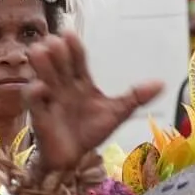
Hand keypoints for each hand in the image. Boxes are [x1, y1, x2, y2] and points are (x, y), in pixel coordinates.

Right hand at [24, 33, 163, 172]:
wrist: (75, 160)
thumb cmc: (91, 132)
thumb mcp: (117, 113)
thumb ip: (136, 97)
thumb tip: (161, 83)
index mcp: (81, 82)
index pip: (76, 59)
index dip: (73, 46)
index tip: (68, 34)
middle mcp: (63, 86)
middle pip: (57, 62)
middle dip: (54, 50)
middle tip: (55, 42)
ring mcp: (50, 98)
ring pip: (41, 75)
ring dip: (40, 63)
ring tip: (40, 51)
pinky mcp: (39, 114)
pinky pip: (32, 99)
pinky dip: (35, 91)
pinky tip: (42, 87)